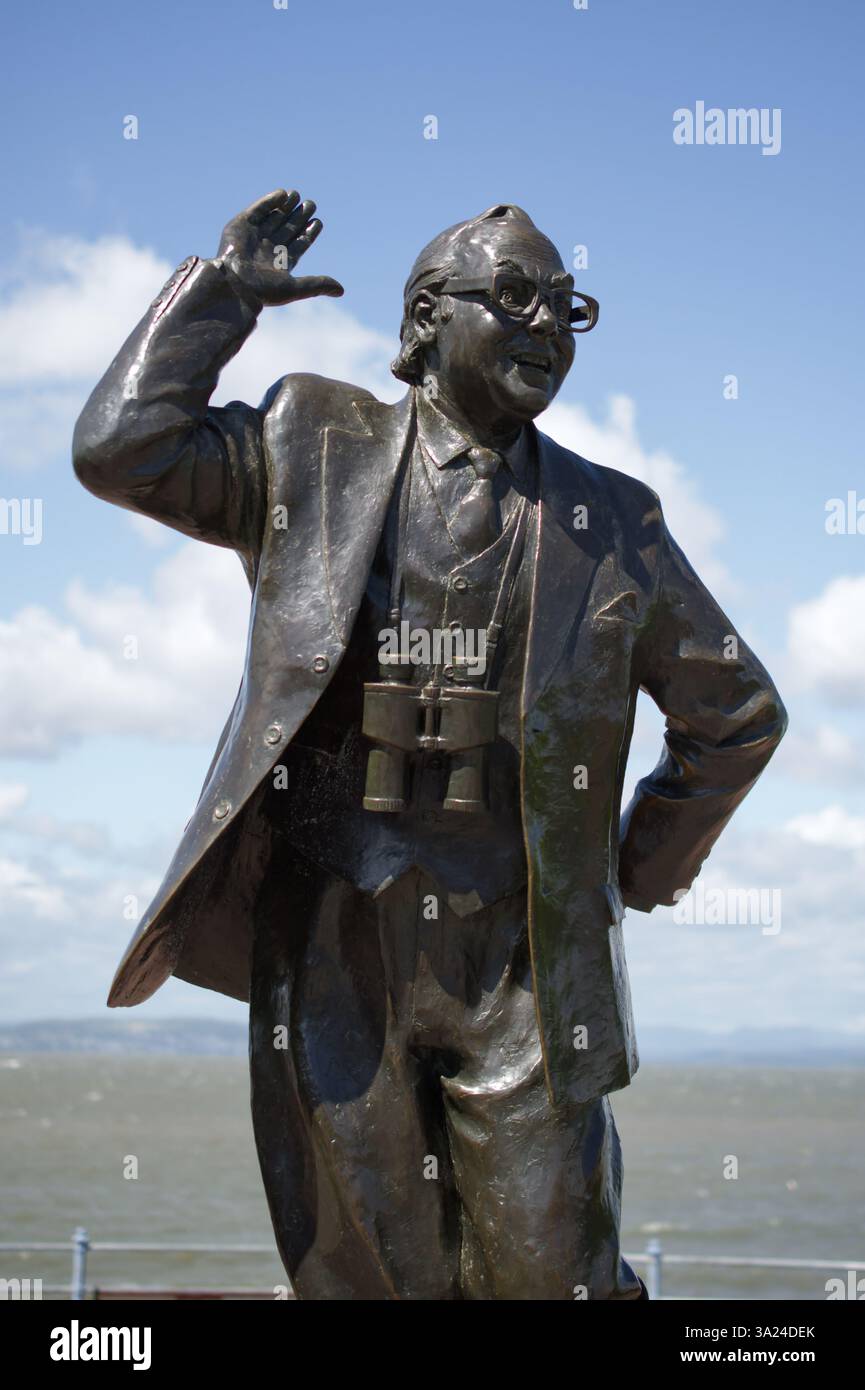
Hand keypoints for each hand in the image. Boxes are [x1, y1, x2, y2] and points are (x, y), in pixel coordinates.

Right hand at [215, 189, 343, 305]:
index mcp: (280, 263)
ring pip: (273, 218)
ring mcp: (254, 236)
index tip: (318, 222)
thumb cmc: (263, 290)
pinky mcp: (240, 225)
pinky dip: (269, 201)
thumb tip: (341, 291)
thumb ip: (317, 284)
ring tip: (298, 196)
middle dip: (299, 217)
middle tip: (311, 204)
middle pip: (287, 228)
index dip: (308, 233)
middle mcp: (267, 249)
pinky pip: (257, 210)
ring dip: (286, 207)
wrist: (234, 283)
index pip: (298, 244)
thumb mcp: (295, 287)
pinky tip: (283, 195)